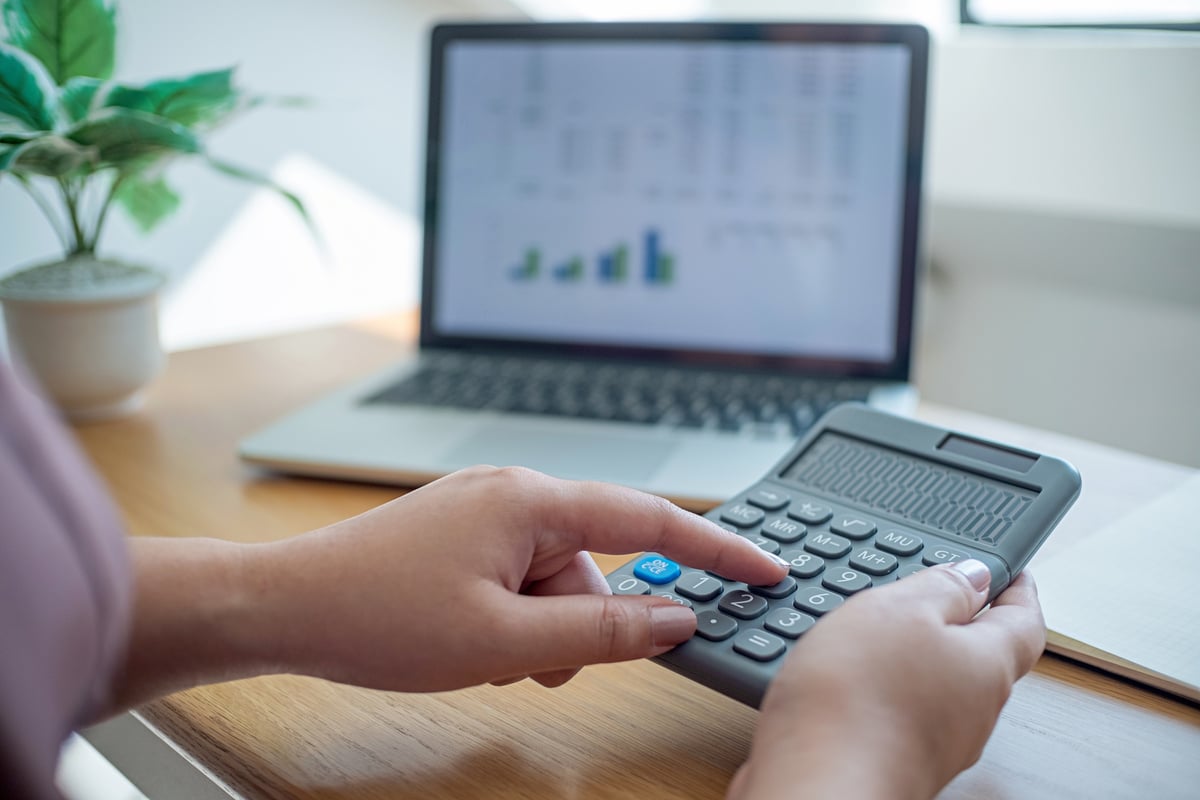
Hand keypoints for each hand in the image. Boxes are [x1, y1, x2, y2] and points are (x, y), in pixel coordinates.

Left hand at [254, 465, 787, 691]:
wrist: (282, 607)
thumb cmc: (378, 616)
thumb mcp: (505, 642)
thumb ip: (602, 631)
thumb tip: (674, 618)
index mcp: (530, 499)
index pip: (650, 519)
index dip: (716, 550)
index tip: (767, 570)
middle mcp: (513, 491)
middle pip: (596, 561)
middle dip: (581, 621)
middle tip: (535, 665)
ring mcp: (484, 509)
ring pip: (556, 578)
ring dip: (540, 628)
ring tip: (487, 657)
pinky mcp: (463, 533)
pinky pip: (519, 575)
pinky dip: (514, 617)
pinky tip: (471, 642)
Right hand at [728, 561, 1044, 799]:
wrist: (816, 787)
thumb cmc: (860, 702)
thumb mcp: (900, 610)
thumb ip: (941, 587)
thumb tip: (973, 576)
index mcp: (988, 668)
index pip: (1024, 621)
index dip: (1016, 589)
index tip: (1007, 570)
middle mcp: (970, 712)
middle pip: (977, 656)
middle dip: (953, 621)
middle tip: (930, 588)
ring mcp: (932, 742)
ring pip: (931, 685)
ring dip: (907, 656)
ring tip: (869, 627)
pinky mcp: (890, 759)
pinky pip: (893, 711)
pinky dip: (876, 688)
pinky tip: (840, 677)